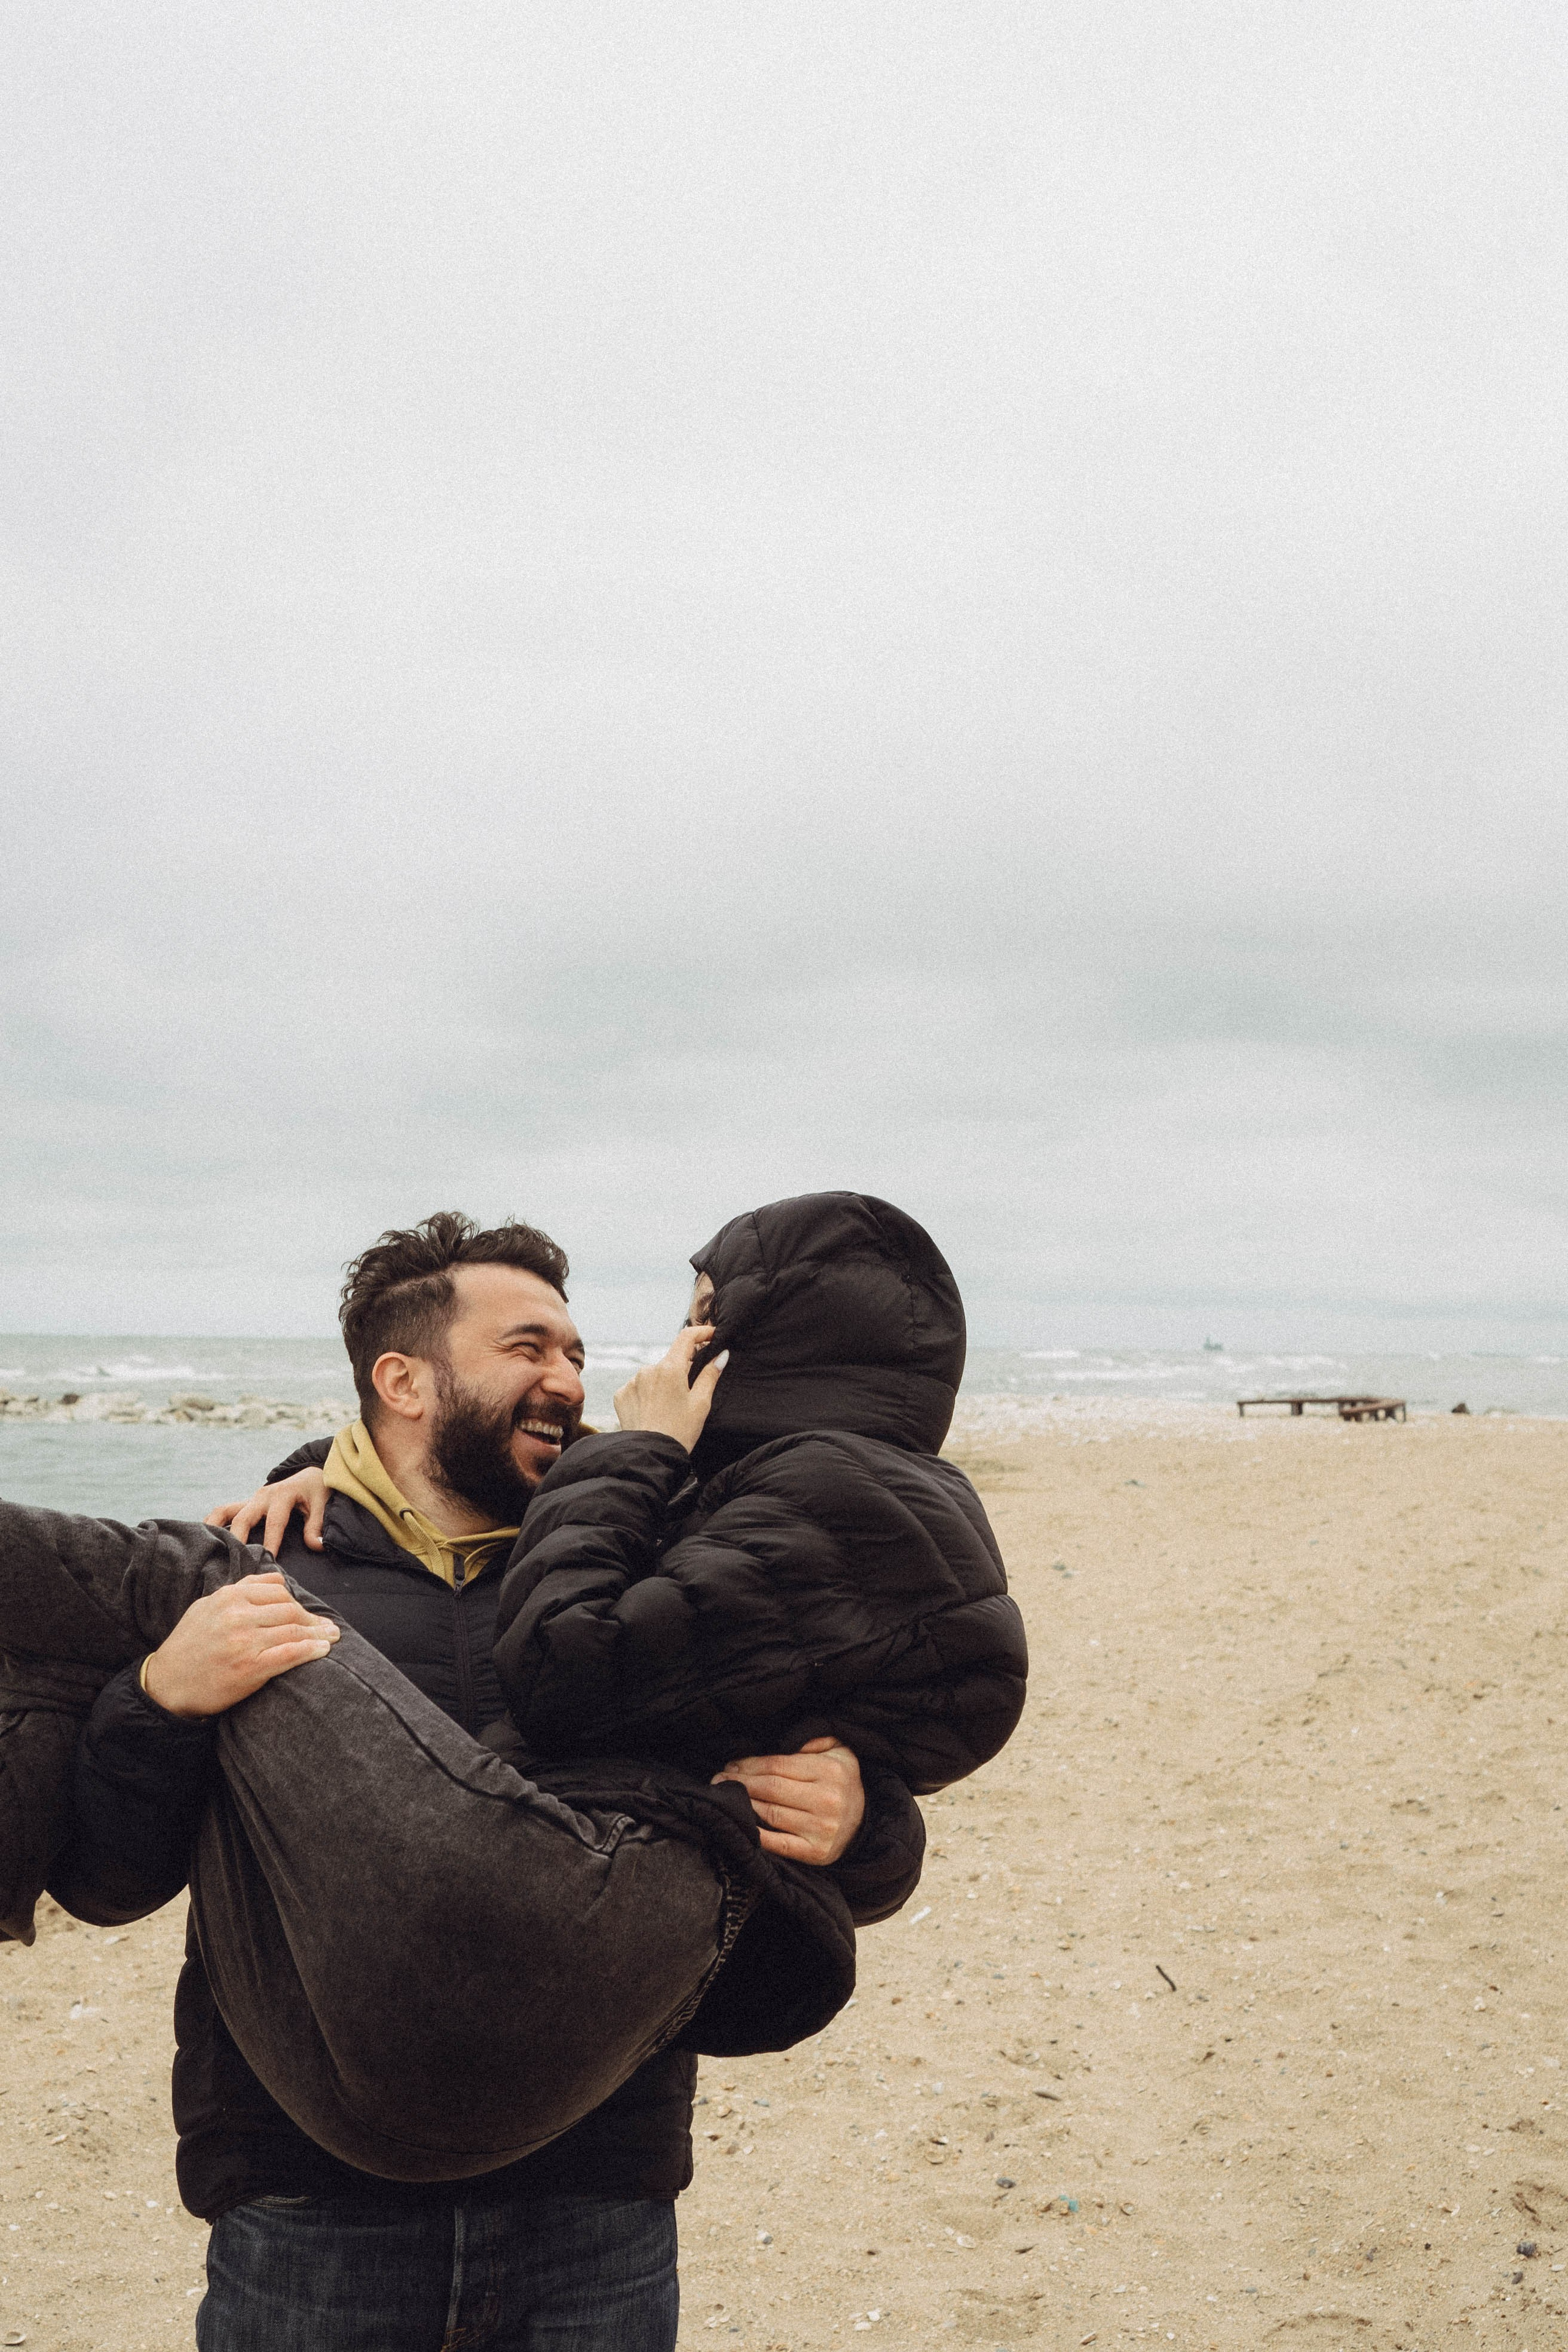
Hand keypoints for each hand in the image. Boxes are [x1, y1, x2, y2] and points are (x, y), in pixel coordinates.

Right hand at [142, 1572, 340, 1718]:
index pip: (276, 1590)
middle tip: (327, 1627)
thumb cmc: (188, 1645)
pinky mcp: (249, 1668)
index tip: (307, 1613)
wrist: (166, 1684)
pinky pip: (289, 1654)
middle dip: (311, 1619)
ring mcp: (244, 1641)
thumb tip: (274, 1581)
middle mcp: (238, 1614)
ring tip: (332, 1637)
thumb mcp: (207, 1607)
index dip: (297, 1602)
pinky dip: (310, 1650)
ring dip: (318, 1634)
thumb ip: (239, 1591)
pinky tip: (323, 1650)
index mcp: (229, 1596)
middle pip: (289, 1609)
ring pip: (293, 1630)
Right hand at [205, 1467, 328, 1554]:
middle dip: (237, 1540)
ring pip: (224, 1511)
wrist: (308, 1474)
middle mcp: (262, 1496)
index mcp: (282, 1495)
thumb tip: (316, 1545)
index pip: (274, 1522)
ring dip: (214, 1529)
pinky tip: (205, 1540)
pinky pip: (223, 1512)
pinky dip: (212, 1524)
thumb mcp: (322, 1503)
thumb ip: (317, 1525)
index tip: (266, 1561)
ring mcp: (250, 1499)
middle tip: (234, 1563)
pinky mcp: (245, 1503)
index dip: (270, 1542)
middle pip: (242, 1518)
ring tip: (208, 1550)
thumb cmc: (315, 1490)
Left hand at [613, 1325, 727, 1452]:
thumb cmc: (680, 1431)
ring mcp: (632, 1382)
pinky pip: (638, 1386)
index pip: (686, 1337)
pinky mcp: (621, 1394)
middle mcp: (648, 1369)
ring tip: (670, 1407)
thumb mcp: (701, 1403)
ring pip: (654, 1374)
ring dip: (664, 1382)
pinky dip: (648, 1393)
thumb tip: (721, 1355)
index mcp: (670, 1368)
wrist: (650, 1455)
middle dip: (683, 1368)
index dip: (701, 1332)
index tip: (711, 1335)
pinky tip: (654, 1411)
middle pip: (671, 1359)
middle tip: (691, 1390)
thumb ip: (710, 1375)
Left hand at [712, 1736, 865, 1865]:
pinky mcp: (815, 1853)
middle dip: (740, 1781)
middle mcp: (827, 1800)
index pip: (778, 1765)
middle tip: (719, 1777)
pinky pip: (778, 1843)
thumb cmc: (842, 1782)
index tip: (731, 1764)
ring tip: (725, 1794)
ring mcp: (821, 1829)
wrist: (864, 1822)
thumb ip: (812, 1739)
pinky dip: (756, 1834)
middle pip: (771, 1788)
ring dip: (743, 1803)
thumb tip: (782, 1740)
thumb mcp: (838, 1750)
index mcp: (830, 1771)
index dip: (749, 1764)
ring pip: (770, 1813)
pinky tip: (741, 1823)